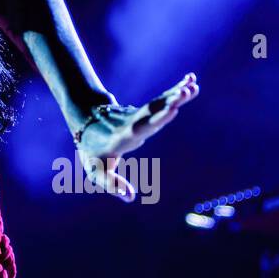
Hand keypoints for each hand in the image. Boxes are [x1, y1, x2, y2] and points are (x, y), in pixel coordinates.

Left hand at [76, 73, 198, 202]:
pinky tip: (192, 80)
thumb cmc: (93, 153)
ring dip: (176, 94)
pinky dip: (177, 90)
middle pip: (152, 112)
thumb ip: (112, 184)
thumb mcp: (96, 171)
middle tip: (184, 92)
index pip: (140, 128)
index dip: (156, 119)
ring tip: (193, 86)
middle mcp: (133, 123)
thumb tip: (130, 197)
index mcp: (122, 137)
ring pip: (159, 103)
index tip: (172, 109)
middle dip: (169, 102)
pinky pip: (164, 99)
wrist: (86, 122)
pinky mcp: (146, 110)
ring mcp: (139, 114)